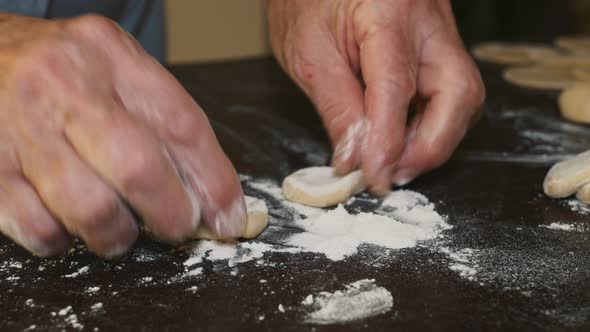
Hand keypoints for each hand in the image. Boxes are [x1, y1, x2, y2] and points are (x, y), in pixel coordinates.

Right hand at [0, 14, 245, 256]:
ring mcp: (21, 126)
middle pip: (137, 168)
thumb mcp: (119, 74)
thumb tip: (214, 200)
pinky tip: (66, 221)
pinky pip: (38, 227)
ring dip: (116, 235)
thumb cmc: (64, 73)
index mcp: (111, 56)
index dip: (214, 180)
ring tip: (119, 229)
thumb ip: (166, 127)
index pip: (180, 124)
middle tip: (175, 227)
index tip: (228, 215)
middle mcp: (64, 85)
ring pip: (89, 208)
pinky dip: (62, 239)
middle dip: (169, 214)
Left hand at [267, 0, 484, 193]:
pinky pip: (450, 92)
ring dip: (432, 139)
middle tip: (394, 172)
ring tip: (393, 158)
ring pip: (462, 97)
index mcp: (388, 11)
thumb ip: (336, 107)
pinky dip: (429, 123)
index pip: (397, 86)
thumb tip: (355, 159)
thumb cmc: (309, 0)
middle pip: (459, 92)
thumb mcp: (308, 53)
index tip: (375, 176)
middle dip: (431, 145)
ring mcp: (440, 32)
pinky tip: (401, 136)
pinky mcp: (439, 46)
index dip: (388, 141)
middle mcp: (429, 20)